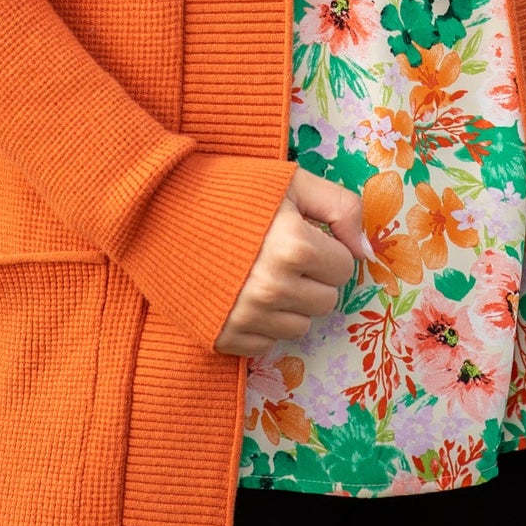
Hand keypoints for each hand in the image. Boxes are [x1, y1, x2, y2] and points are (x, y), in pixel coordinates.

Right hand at [214, 167, 370, 356]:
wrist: (158, 210)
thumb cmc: (229, 190)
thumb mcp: (290, 182)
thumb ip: (340, 208)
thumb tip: (367, 251)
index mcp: (294, 247)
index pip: (342, 268)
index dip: (327, 249)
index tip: (304, 237)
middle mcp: (273, 289)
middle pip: (326, 301)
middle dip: (312, 278)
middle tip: (283, 255)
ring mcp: (246, 317)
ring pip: (300, 326)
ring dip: (290, 303)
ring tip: (262, 273)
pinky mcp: (224, 337)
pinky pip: (267, 343)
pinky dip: (262, 322)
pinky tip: (243, 293)